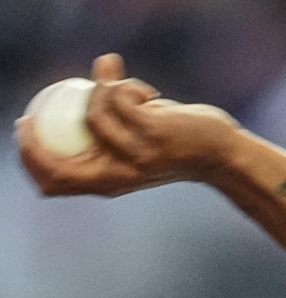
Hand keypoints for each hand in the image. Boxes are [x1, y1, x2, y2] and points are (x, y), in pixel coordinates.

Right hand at [16, 53, 240, 196]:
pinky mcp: (153, 133)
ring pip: (93, 113)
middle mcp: (120, 174)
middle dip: (35, 136)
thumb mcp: (137, 149)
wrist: (220, 154)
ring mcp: (136, 154)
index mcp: (111, 182)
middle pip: (59, 165)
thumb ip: (108, 138)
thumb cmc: (175, 147)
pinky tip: (143, 89)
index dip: (30, 157)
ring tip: (123, 85)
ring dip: (102, 89)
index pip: (56, 182)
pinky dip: (125, 84)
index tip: (24, 127)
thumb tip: (78, 110)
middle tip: (35, 109)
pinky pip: (120, 98)